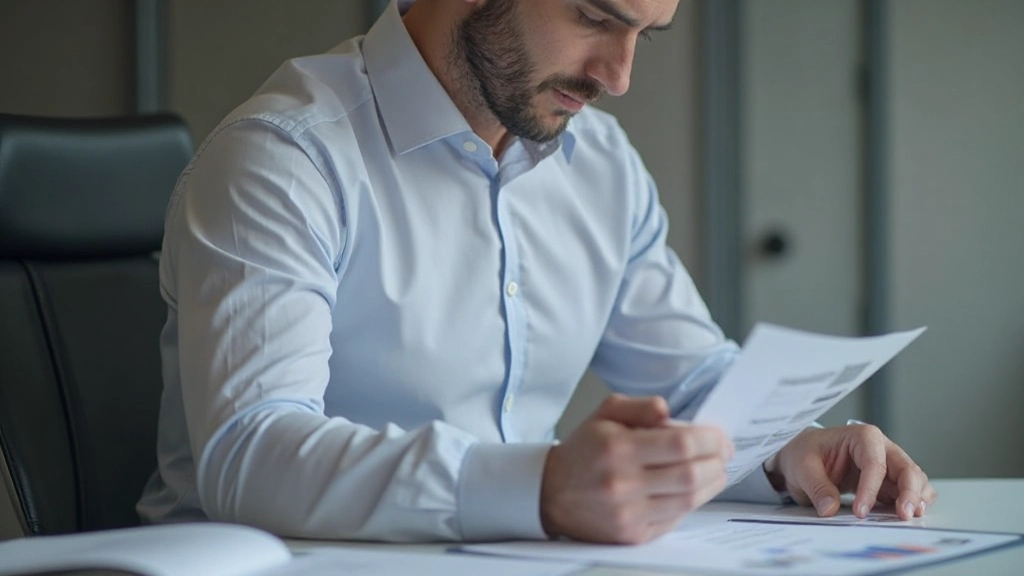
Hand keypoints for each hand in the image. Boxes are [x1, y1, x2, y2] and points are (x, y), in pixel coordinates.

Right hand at [540, 394, 732, 543]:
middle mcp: (623, 483)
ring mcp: (629, 513)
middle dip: (717, 462)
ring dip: (712, 484)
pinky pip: (675, 518)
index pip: (681, 444)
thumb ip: (640, 407)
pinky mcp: (632, 534)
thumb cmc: (583, 450)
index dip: (709, 440)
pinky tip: (693, 489)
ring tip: (716, 470)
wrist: (550, 493)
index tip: (719, 436)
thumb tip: (669, 411)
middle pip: (691, 475)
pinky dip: (691, 502)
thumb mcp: (604, 413)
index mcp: (618, 448)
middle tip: (724, 453)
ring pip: (689, 500)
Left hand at [764, 423, 936, 519]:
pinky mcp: (888, 482)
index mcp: (861, 436)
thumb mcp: (802, 467)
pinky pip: (908, 492)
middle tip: (903, 515)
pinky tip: (907, 514)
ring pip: (914, 480)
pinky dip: (912, 502)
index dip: (871, 489)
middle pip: (906, 468)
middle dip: (909, 492)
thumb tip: (829, 508)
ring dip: (915, 498)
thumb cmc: (804, 454)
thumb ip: (817, 487)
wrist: (803, 457)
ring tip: (909, 516)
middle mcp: (881, 448)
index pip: (874, 463)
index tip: (860, 512)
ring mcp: (888, 465)